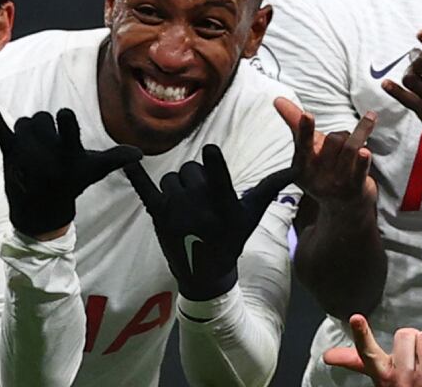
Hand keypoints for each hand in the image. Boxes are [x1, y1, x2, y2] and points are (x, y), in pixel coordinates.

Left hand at [0, 108, 140, 238]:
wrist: (40, 211)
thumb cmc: (72, 184)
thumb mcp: (95, 170)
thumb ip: (116, 157)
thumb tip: (140, 154)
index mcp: (69, 152)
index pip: (66, 122)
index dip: (65, 118)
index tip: (64, 117)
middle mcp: (47, 152)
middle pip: (42, 117)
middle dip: (45, 125)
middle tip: (48, 142)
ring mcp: (25, 153)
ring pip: (24, 122)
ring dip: (28, 129)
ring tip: (33, 146)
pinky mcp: (9, 155)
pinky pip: (0, 132)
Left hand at [123, 144, 293, 300]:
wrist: (204, 273)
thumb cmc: (232, 238)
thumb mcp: (252, 215)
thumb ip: (270, 188)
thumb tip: (296, 169)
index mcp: (223, 206)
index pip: (219, 179)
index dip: (214, 164)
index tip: (209, 149)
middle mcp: (199, 209)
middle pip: (191, 170)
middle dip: (195, 179)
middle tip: (201, 202)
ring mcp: (177, 213)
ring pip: (171, 178)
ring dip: (177, 187)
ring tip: (186, 207)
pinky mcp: (158, 217)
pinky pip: (146, 189)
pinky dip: (135, 175)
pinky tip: (125, 160)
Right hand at [274, 97, 375, 205]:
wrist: (343, 207)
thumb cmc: (323, 169)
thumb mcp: (307, 150)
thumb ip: (294, 123)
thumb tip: (278, 99)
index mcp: (302, 166)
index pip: (303, 144)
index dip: (305, 130)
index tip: (307, 115)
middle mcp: (318, 176)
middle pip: (333, 141)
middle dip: (341, 134)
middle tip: (345, 140)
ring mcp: (337, 183)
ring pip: (349, 149)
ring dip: (360, 132)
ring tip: (370, 117)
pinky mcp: (355, 188)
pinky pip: (360, 169)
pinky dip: (363, 160)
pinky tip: (366, 152)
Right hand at [324, 314, 421, 386]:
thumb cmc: (409, 384)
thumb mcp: (381, 375)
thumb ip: (355, 361)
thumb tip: (326, 355)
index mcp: (383, 376)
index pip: (368, 353)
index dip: (362, 334)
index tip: (356, 317)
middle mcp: (401, 380)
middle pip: (403, 335)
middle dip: (413, 340)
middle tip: (416, 359)